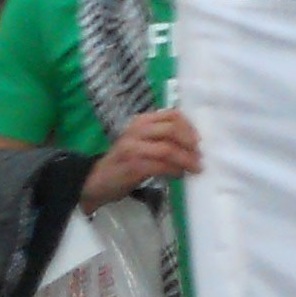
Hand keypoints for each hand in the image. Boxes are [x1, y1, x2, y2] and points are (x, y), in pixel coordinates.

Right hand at [81, 106, 203, 209]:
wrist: (96, 181)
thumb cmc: (124, 163)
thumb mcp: (142, 143)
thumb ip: (161, 138)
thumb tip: (193, 144)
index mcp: (141, 121)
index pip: (172, 115)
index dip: (189, 127)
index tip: (198, 140)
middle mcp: (136, 130)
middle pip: (173, 129)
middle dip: (191, 143)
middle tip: (200, 156)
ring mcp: (133, 147)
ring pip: (168, 148)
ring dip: (186, 159)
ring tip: (195, 168)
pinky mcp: (133, 166)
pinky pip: (161, 166)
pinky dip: (175, 170)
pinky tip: (179, 175)